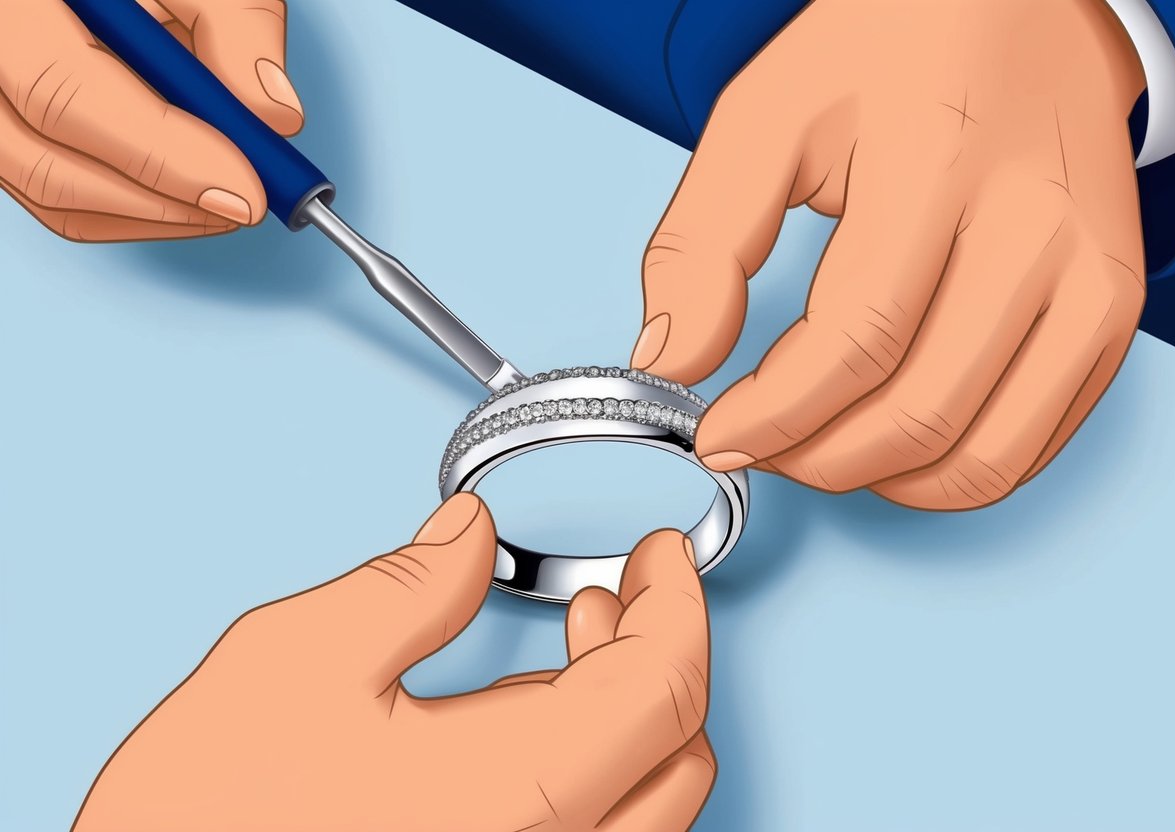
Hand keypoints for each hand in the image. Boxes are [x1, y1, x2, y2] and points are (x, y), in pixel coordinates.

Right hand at [0, 0, 302, 241]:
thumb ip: (235, 20)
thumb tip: (274, 114)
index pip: (63, 92)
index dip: (161, 156)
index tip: (245, 192)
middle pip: (43, 163)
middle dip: (161, 201)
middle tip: (245, 205)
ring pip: (43, 186)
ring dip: (148, 209)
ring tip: (224, 193)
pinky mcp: (2, 120)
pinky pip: (45, 183)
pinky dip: (126, 198)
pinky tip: (183, 180)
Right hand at [74, 494, 714, 831]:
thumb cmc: (203, 824)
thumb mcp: (297, 660)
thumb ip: (409, 586)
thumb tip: (468, 537)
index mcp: (516, 790)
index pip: (665, 688)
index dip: (679, 604)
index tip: (660, 555)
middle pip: (680, 753)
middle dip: (663, 651)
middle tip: (622, 589)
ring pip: (648, 803)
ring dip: (634, 707)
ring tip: (581, 637)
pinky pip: (595, 831)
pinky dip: (596, 759)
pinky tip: (535, 710)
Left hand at [632, 0, 1145, 508]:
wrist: (1025, 14)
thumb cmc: (893, 54)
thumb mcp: (766, 114)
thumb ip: (703, 241)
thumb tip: (666, 361)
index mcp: (940, 164)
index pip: (854, 343)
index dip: (773, 417)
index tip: (720, 436)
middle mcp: (1036, 228)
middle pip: (917, 413)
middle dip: (812, 459)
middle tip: (759, 445)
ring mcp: (1091, 277)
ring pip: (979, 455)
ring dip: (876, 479)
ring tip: (817, 449)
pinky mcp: (1111, 313)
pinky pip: (1030, 446)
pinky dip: (949, 476)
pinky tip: (889, 445)